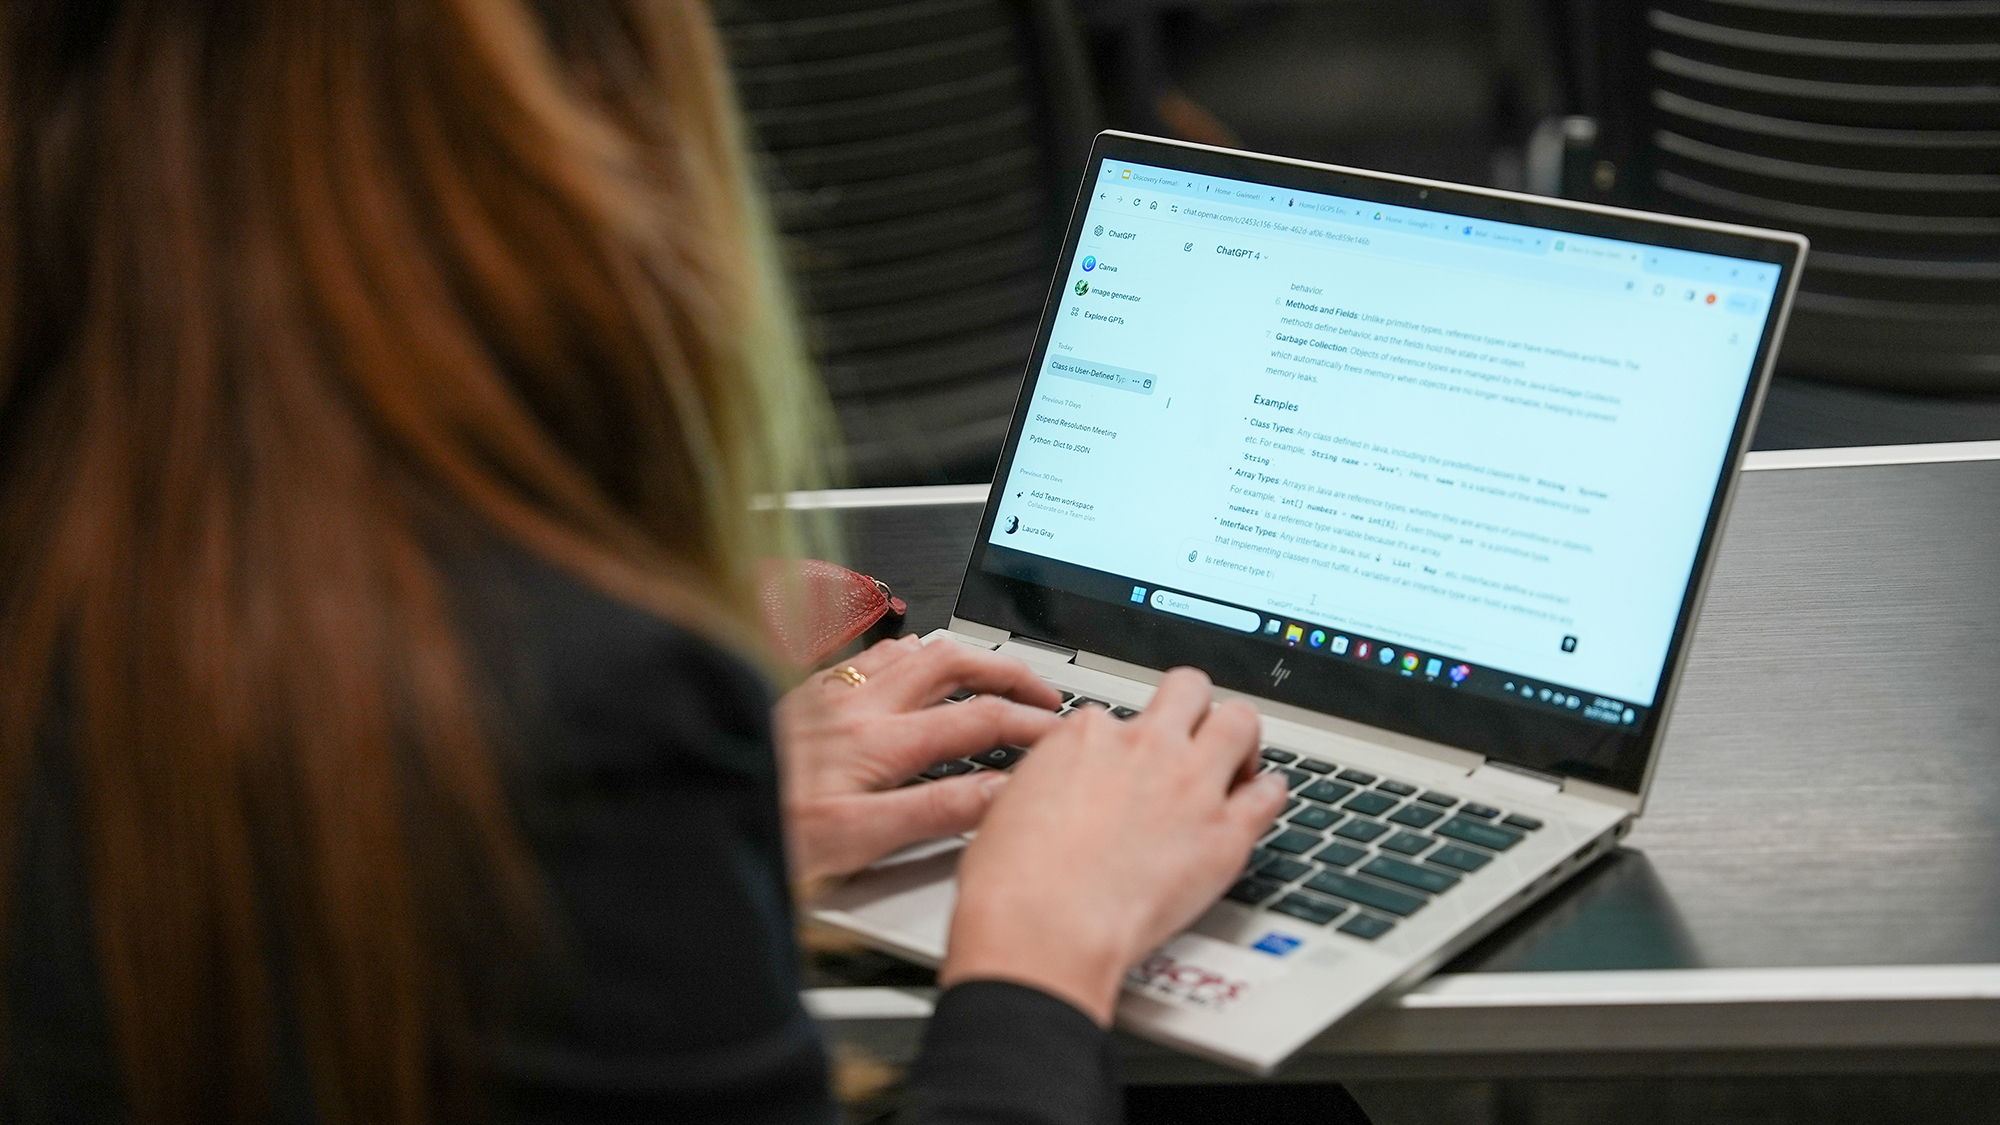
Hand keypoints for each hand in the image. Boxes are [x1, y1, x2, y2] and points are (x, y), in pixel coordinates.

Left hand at [775, 634, 1062, 886]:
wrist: (690, 816)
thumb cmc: (766, 836)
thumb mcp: (859, 843)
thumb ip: (935, 810)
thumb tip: (999, 791)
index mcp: (877, 743)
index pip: (979, 721)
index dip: (1032, 726)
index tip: (1064, 737)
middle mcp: (855, 707)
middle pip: (955, 663)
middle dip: (1010, 671)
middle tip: (1045, 694)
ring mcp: (829, 695)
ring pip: (914, 650)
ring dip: (965, 653)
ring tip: (995, 670)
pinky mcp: (805, 697)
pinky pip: (873, 657)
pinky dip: (911, 653)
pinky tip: (912, 663)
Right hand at [938, 667, 1284, 1025]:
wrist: (1044, 929)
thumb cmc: (1013, 883)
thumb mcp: (1009, 806)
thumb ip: (1048, 783)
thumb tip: (1055, 792)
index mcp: (1088, 736)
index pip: (1121, 715)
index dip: (1125, 741)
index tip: (1125, 763)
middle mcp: (1145, 748)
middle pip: (1190, 690)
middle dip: (1194, 706)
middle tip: (1193, 735)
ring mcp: (1191, 786)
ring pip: (1240, 720)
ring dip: (1238, 735)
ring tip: (1234, 759)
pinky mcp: (1224, 834)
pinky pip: (1271, 793)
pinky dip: (1270, 791)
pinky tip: (1261, 798)